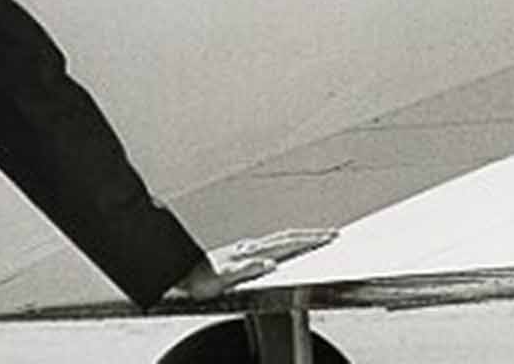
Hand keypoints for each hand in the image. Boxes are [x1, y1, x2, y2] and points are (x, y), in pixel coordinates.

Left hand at [174, 228, 339, 299]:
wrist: (182, 272)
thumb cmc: (202, 279)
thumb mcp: (225, 278)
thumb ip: (247, 269)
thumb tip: (271, 262)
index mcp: (252, 251)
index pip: (288, 242)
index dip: (309, 239)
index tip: (329, 236)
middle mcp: (251, 247)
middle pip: (287, 237)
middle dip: (311, 235)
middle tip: (331, 234)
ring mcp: (247, 249)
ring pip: (279, 240)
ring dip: (299, 238)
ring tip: (314, 238)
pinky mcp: (242, 254)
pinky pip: (270, 246)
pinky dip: (284, 245)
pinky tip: (282, 249)